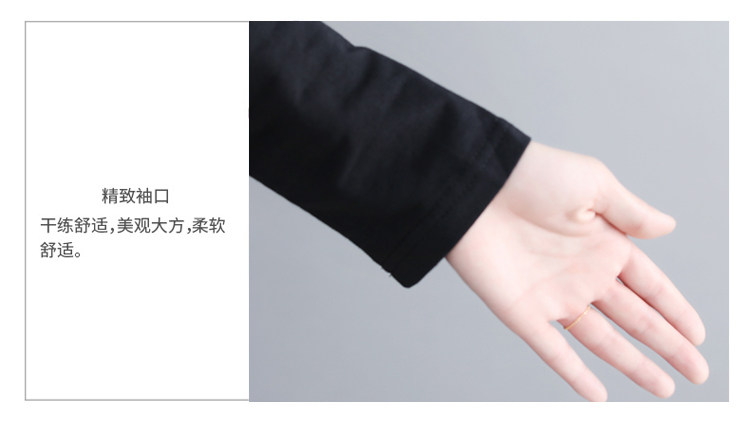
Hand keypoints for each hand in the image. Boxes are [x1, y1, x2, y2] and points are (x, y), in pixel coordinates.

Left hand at [446, 141, 707, 400]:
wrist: (474, 184)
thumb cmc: (531, 174)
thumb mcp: (592, 184)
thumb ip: (630, 212)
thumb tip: (669, 227)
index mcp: (604, 243)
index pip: (650, 286)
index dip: (675, 310)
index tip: (699, 336)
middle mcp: (582, 273)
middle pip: (635, 318)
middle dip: (667, 345)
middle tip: (698, 373)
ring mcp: (553, 295)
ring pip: (602, 340)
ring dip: (632, 364)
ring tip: (664, 388)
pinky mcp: (522, 310)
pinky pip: (552, 349)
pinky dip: (574, 373)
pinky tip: (598, 395)